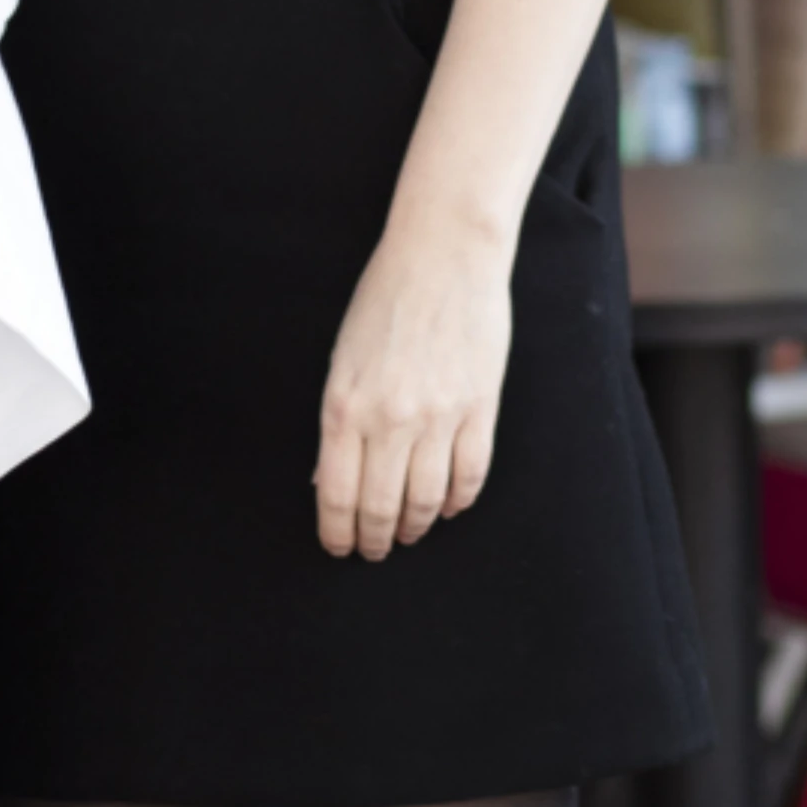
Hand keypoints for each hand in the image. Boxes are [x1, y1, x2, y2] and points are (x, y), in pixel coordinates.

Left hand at [314, 213, 513, 561]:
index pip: (337, 494)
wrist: (442, 255)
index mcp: (343, 406)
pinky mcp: (479, 409)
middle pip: (381, 508)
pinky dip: (456, 501)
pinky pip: (469, 476)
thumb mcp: (341, 359)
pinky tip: (446, 506)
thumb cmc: (383, 300)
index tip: (339, 547)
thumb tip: (328, 480)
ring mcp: (438, 417)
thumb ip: (337, 422)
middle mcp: (389, 419)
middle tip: (375, 550)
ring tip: (408, 532)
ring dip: (414, 526)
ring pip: (425, 501)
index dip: (337, 532)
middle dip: (375, 540)